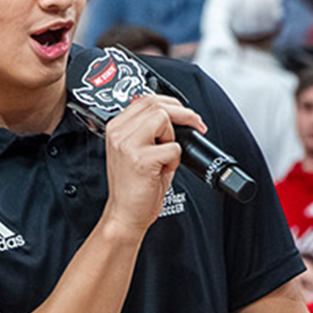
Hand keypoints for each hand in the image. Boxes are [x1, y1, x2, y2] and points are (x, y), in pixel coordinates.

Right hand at [99, 95, 202, 236]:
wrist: (125, 214)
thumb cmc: (134, 187)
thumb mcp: (137, 151)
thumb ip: (150, 130)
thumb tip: (178, 116)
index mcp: (116, 127)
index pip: (145, 99)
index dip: (171, 104)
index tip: (186, 115)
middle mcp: (118, 133)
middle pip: (156, 104)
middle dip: (182, 113)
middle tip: (196, 125)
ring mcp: (127, 145)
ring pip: (163, 118)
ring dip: (173, 137)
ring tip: (165, 156)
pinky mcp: (141, 159)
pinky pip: (172, 147)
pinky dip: (175, 159)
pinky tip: (163, 170)